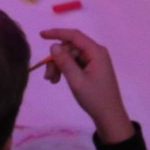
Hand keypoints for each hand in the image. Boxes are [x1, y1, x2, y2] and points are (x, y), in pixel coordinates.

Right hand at [37, 28, 133, 144]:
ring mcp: (94, 61)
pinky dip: (65, 70)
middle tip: (47, 76)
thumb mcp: (76, 80)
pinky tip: (58, 80)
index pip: (74, 36)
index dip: (56, 33)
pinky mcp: (92, 69)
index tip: (41, 35)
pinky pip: (74, 63)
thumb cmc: (95, 98)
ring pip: (70, 56)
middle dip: (56, 59)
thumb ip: (64, 61)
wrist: (109, 116)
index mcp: (96, 52)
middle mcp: (96, 53)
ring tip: (52, 81)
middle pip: (70, 48)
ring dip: (59, 66)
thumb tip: (54, 46)